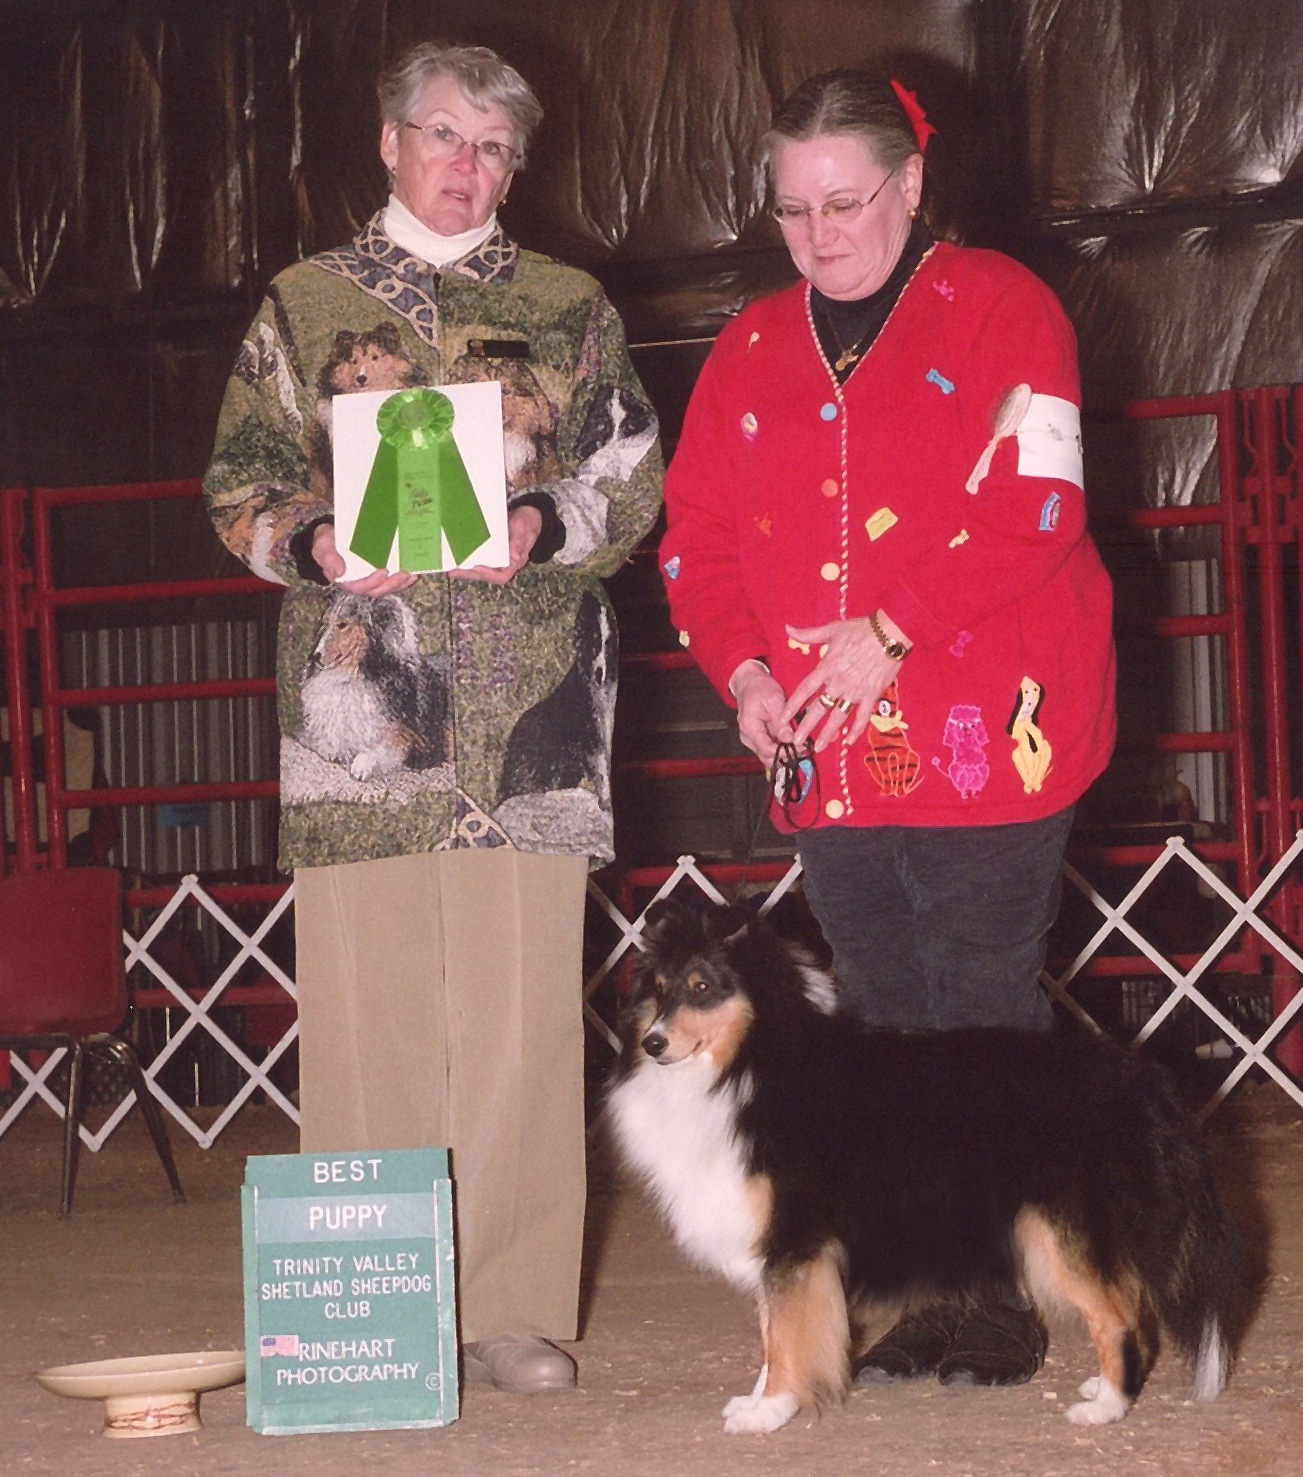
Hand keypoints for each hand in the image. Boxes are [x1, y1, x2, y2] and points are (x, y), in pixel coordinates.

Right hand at [312, 522, 416, 595]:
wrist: (333, 537)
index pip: (360, 587)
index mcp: (347, 581)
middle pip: (379, 590)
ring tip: (412, 574)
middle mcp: (362, 583)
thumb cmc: (327, 543)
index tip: (383, 571)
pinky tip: (415, 571)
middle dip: (392, 584)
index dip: (372, 582)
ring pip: (389, 587)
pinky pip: (395, 580)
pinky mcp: (382, 573)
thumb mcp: (322, 548)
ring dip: (402, 583)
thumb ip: (328, 559)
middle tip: (403, 573)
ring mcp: (373, 580)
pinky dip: (405, 578)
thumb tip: (340, 572)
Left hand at [449, 505, 541, 585]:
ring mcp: (498, 558)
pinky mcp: (492, 551)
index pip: (502, 575)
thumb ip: (519, 543)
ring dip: (466, 570)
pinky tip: (456, 558)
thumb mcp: (524, 529)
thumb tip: (514, 557)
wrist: (529, 515)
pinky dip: (468, 561)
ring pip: (481, 569)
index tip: (477, 568)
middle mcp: (505, 563)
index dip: (489, 574)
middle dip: (470, 574)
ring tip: (451, 569)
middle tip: (454, 572)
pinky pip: (479, 559)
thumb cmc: (528, 522)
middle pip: (487, 575)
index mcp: (515, 561)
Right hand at [730, 661, 792, 767]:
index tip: (801, 748)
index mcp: (749, 727)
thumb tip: (791, 740)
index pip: (766, 749)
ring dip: (784, 754)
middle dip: (785, 756)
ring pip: (768, 756)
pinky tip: (793, 744)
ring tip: (800, 748)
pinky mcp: (756, 739)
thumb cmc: (761, 688)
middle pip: (766, 756)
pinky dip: (780, 749)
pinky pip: (769, 749)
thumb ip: (781, 722)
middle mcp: (747, 737)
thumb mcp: (774, 700)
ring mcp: (751, 739)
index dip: (784, 752)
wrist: (749, 683)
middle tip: (803, 750)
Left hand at [780, 613, 907, 752]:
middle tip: (797, 741)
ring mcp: (856, 690)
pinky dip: (856, 729)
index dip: (793, 704)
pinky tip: (849, 741)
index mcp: (827, 666)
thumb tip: (787, 628)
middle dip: (807, 726)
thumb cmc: (861, 629)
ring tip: (820, 747)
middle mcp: (839, 682)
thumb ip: (808, 633)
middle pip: (819, 708)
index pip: (805, 689)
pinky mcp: (872, 694)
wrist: (890, 633)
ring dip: (828, 733)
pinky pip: (863, 716)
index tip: (783, 717)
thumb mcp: (832, 628)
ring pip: (839, 716)